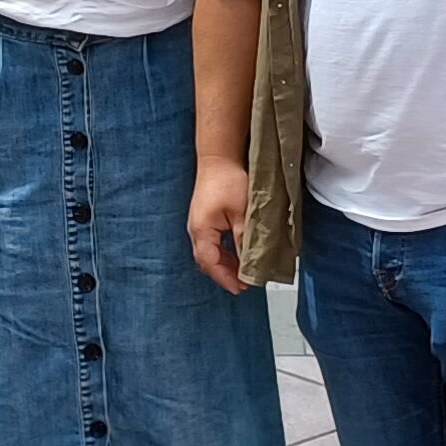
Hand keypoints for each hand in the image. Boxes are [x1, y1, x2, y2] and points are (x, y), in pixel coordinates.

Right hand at [188, 156, 251, 295]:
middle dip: (225, 274)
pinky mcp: (204, 219)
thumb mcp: (242, 212)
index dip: (225, 277)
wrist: (219, 158)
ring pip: (209, 253)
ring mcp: (199, 224)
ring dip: (225, 263)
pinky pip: (212, 243)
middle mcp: (196, 229)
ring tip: (242, 272)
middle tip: (243, 284)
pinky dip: (224, 252)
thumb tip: (250, 260)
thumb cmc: (227, 179)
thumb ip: (245, 238)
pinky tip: (236, 253)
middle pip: (207, 261)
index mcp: (202, 230)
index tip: (239, 287)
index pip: (211, 262)